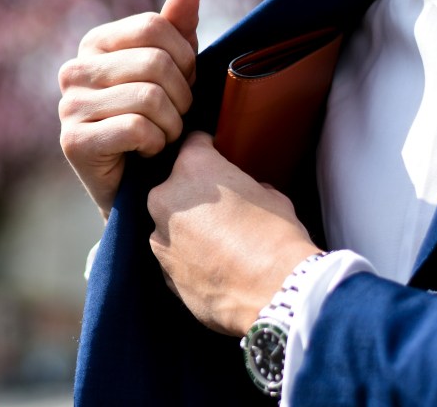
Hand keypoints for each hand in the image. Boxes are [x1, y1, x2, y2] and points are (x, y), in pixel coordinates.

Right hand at [58, 0, 199, 218]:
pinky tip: (145, 153)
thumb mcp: (172, 71)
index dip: (185, 57)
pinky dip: (155, 145)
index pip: (154, 26)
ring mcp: (69, 106)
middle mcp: (74, 69)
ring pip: (150, 97)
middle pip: (155, 62)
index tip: (184, 84)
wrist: (137, 187)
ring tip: (162, 137)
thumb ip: (178, 29)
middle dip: (182, 97)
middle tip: (175, 118)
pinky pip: (136, 129)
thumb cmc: (156, 122)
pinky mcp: (72, 142)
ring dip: (171, 125)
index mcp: (95, 43)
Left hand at [147, 131, 320, 335]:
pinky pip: (173, 256)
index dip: (208, 150)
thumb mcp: (272, 197)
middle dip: (194, 194)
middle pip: (175, 186)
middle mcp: (166, 198)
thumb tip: (250, 192)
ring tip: (220, 244)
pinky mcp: (162, 271)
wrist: (275, 292)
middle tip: (222, 209)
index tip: (216, 157)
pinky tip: (215, 268)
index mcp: (193, 168)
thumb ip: (249, 187)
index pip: (193, 143)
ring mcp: (159, 236)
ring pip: (170, 223)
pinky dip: (188, 259)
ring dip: (188, 229)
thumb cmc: (277, 238)